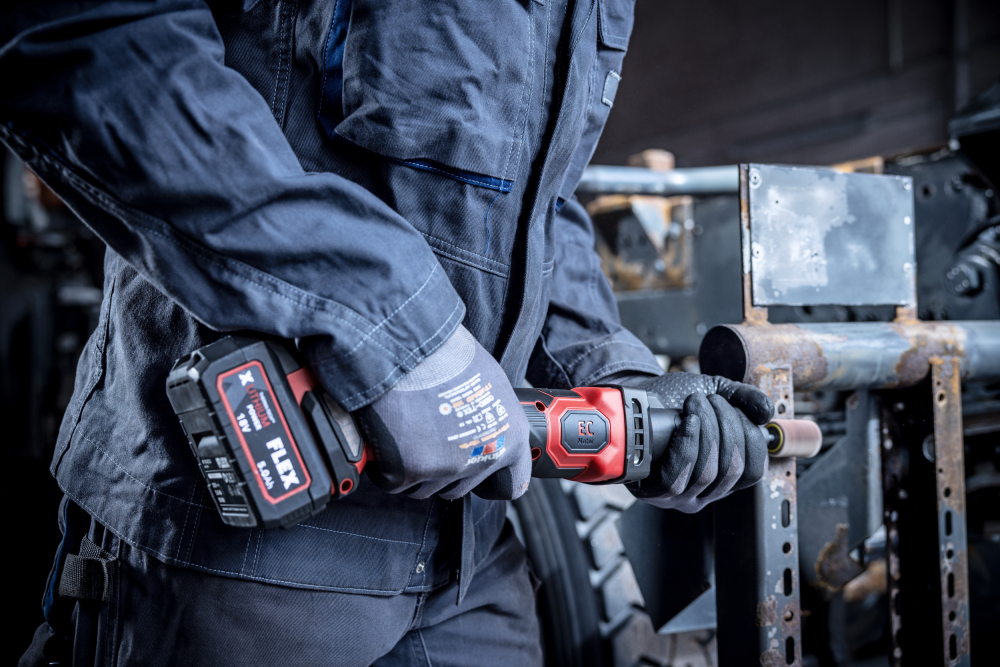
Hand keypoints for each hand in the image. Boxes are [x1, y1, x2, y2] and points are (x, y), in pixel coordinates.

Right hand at [354, 325, 530, 500]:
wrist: (407, 348)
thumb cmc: (447, 357)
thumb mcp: (490, 383)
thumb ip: (493, 419)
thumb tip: (486, 432)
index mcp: (509, 438)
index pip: (513, 484)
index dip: (493, 481)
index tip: (482, 480)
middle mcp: (481, 457)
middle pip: (460, 487)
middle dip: (443, 471)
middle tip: (428, 440)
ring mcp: (445, 467)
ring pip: (425, 488)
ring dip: (413, 470)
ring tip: (406, 434)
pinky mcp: (408, 470)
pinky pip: (394, 483)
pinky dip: (386, 468)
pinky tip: (387, 441)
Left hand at [617, 373, 773, 512]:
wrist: (634, 400)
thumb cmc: (673, 402)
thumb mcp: (715, 393)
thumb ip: (744, 398)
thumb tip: (767, 413)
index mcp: (724, 476)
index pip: (753, 471)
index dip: (751, 438)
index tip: (734, 408)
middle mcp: (705, 492)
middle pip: (732, 469)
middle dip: (727, 426)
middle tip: (710, 400)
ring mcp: (679, 496)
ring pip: (707, 472)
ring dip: (707, 430)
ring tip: (695, 404)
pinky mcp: (654, 492)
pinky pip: (677, 478)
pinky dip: (687, 446)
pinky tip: (687, 423)